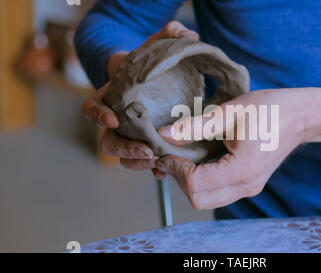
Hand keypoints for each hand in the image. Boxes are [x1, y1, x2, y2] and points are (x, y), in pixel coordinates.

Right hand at [81, 21, 198, 178]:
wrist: (158, 82)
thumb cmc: (150, 63)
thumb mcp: (156, 46)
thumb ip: (166, 35)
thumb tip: (179, 30)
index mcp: (111, 98)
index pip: (92, 109)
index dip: (98, 115)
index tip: (112, 119)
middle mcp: (117, 121)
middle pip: (109, 142)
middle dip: (125, 149)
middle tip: (147, 150)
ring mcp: (132, 136)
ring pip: (125, 156)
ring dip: (139, 162)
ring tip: (158, 163)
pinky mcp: (149, 144)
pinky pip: (145, 162)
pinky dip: (153, 169)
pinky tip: (165, 171)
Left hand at [155, 88, 320, 209]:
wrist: (300, 116)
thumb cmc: (269, 109)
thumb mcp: (229, 113)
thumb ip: (194, 126)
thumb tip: (164, 134)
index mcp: (241, 170)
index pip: (195, 184)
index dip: (175, 169)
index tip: (167, 151)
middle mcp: (246, 186)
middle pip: (198, 200)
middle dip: (179, 180)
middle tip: (172, 157)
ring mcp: (248, 188)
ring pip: (206, 199)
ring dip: (189, 182)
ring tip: (182, 157)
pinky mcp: (248, 184)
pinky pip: (217, 192)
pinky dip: (201, 181)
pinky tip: (197, 160)